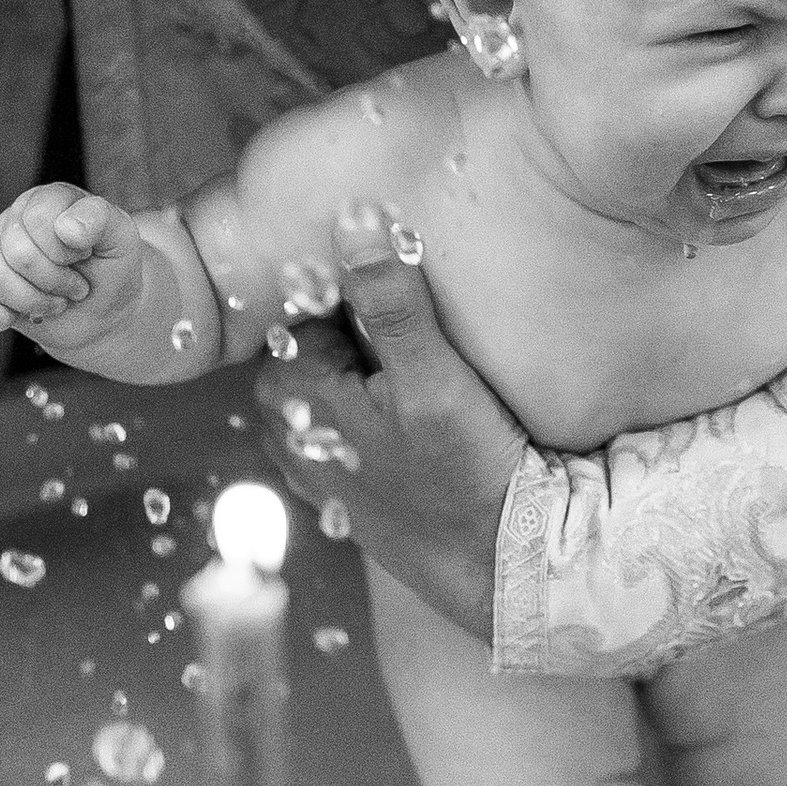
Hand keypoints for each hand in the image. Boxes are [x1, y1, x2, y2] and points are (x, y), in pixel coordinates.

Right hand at [0, 182, 201, 374]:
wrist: (102, 311)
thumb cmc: (111, 269)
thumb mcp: (121, 238)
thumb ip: (100, 219)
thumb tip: (66, 227)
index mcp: (44, 200)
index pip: (39, 220)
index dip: (66, 250)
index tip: (86, 255)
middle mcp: (12, 221)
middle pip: (17, 254)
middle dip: (55, 281)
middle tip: (76, 286)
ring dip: (34, 301)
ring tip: (56, 302)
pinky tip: (19, 317)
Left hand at [255, 205, 528, 638]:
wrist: (500, 570)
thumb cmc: (464, 476)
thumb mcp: (432, 380)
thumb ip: (390, 301)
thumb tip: (354, 214)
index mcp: (287, 393)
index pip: (306, 301)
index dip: (356, 287)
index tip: (409, 282)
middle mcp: (286, 428)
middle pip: (321, 339)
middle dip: (364, 325)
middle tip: (430, 323)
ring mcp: (315, 461)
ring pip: (340, 378)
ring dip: (378, 365)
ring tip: (438, 362)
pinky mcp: (349, 484)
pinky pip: (358, 417)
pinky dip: (384, 404)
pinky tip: (430, 412)